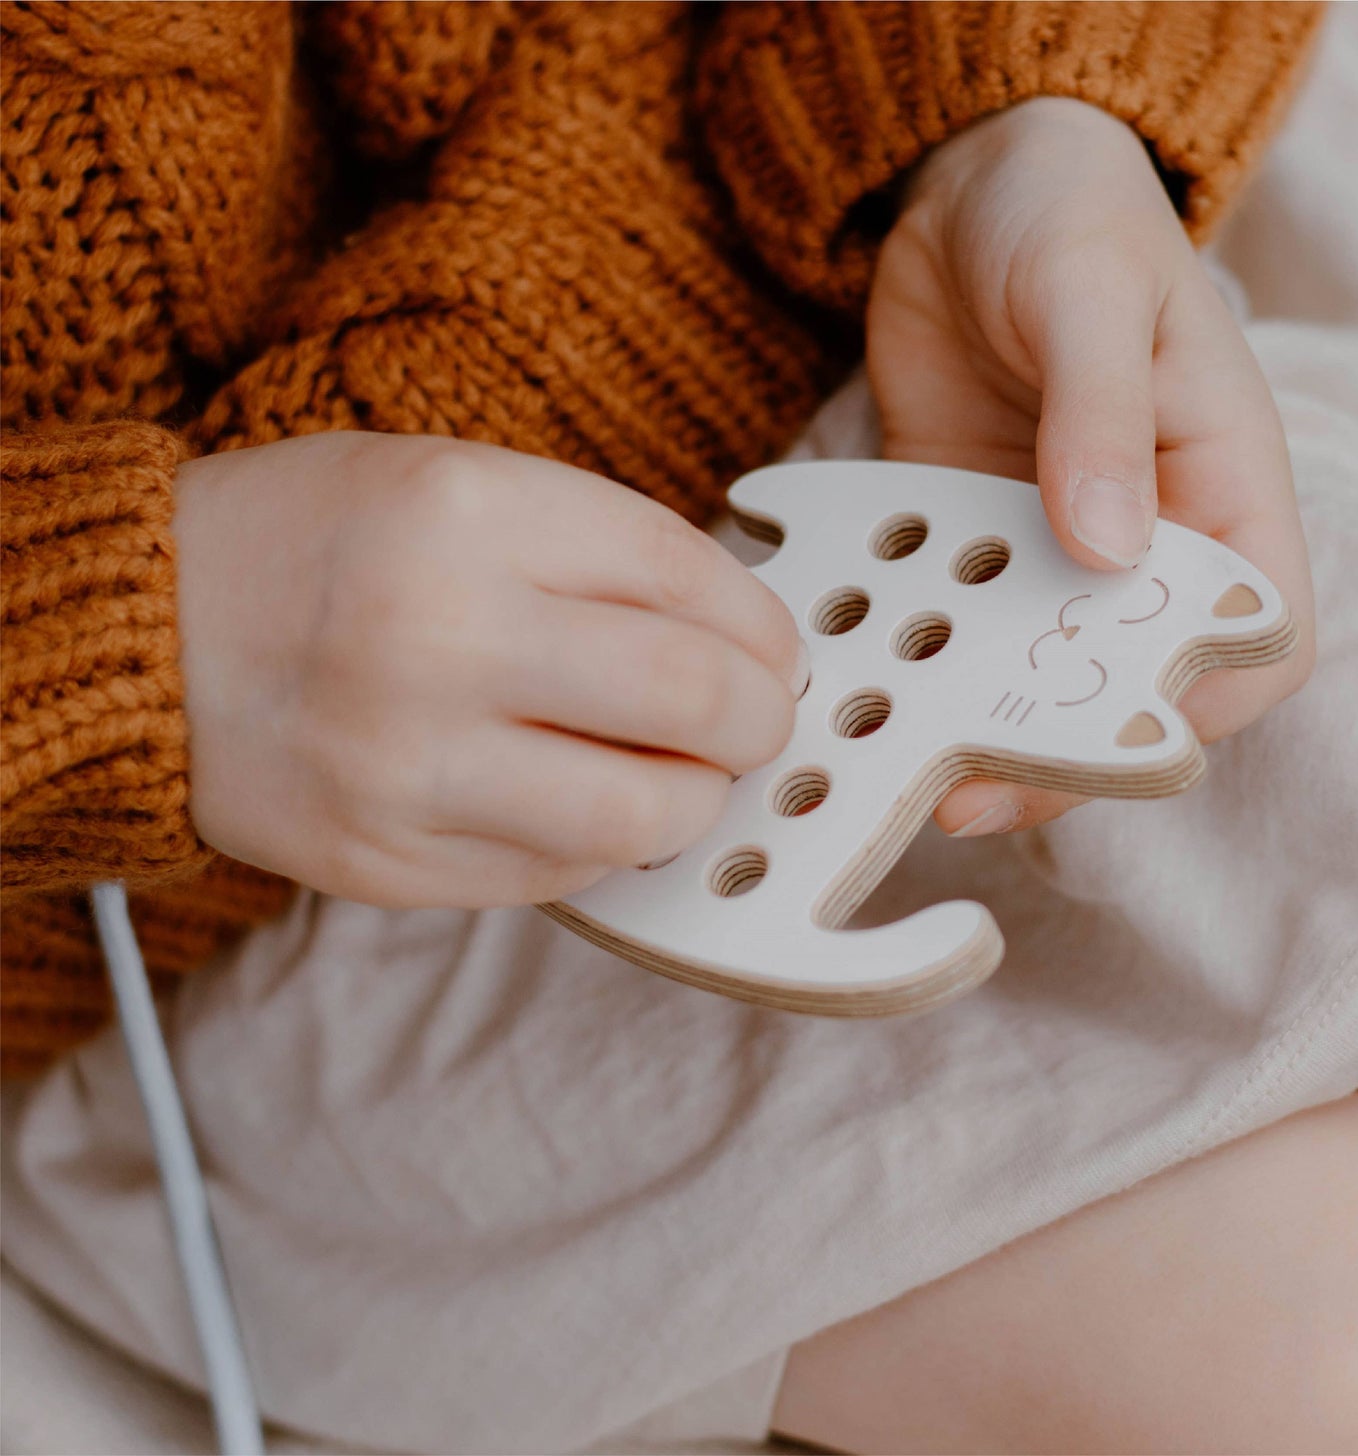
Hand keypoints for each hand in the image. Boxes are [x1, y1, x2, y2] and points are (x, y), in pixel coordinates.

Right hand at [172, 433, 805, 906]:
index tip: (775, 649)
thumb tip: (739, 637)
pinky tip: (580, 800)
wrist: (147, 636)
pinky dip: (602, 842)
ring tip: (677, 771)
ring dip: (696, 798)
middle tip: (756, 720)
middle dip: (760, 718)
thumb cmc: (314, 547)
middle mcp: (440, 637)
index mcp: (467, 512)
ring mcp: (410, 766)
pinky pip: (561, 875)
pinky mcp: (387, 862)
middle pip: (692, 699)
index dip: (762, 623)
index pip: (685, 576)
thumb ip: (597, 553)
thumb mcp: (456, 485)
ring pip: (643, 815)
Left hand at [867, 96, 1314, 836]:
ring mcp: (1047, 545)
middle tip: (971, 785)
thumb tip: (1111, 549)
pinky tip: (860, 683)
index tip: (1111, 728)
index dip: (1205, 698)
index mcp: (1221, 481)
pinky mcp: (966, 539)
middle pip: (1133, 680)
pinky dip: (914, 656)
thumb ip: (1102, 417)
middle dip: (1062, 740)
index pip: (1258, 629)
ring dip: (976, 716)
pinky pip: (949, 618)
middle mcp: (1143, 532)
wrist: (965, 190)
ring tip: (903, 756)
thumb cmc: (1063, 214)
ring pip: (1032, 668)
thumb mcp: (1090, 293)